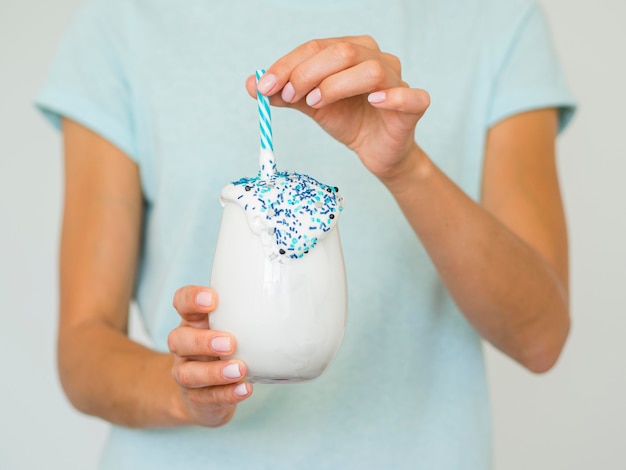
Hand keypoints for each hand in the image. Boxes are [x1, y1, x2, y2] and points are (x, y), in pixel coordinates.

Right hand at [168, 286, 251, 426]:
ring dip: (214, 372)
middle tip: (231, 342)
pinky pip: (207, 398)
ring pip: (188, 373)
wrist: (201, 395)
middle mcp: (183, 347)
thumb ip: (246, 313)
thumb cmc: (221, 350)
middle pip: (179, 339)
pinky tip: (244, 389)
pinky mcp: (196, 399)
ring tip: (240, 369)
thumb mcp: (229, 327)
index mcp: (192, 322)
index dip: (192, 299)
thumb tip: (285, 298)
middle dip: (203, 341)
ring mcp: (186, 373)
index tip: (213, 299)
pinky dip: (227, 394)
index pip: (181, 302)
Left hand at [246, 35, 429, 180]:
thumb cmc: (349, 120)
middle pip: (342, 52)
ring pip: (369, 70)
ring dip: (337, 85)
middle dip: (308, 73)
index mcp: (351, 50)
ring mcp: (397, 80)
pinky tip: (373, 102)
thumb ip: (286, 94)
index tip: (265, 87)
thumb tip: (253, 84)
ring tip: (316, 103)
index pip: (317, 47)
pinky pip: (410, 96)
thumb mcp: (312, 106)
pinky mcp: (414, 105)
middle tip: (290, 95)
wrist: (377, 151)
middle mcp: (376, 57)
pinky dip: (392, 97)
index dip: (288, 65)